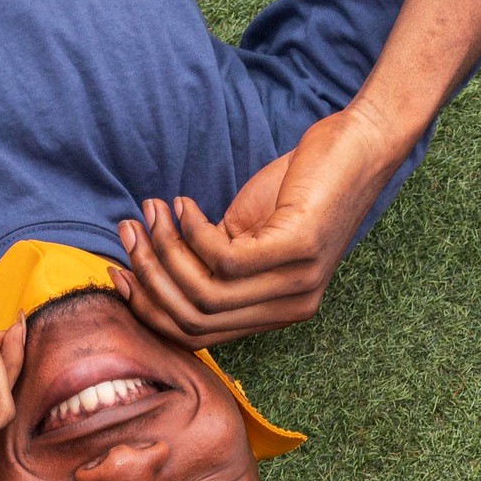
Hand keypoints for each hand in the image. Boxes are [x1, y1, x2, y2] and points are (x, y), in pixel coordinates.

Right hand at [112, 103, 403, 348]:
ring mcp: (297, 283)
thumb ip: (212, 259)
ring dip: (165, 251)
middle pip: (195, 320)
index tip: (119, 273)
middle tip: (129, 233)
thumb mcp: (250, 232)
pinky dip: (193, 232)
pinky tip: (185, 205)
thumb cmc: (304, 185)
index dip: (150, 309)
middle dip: (150, 278)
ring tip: (152, 213)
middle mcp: (289, 308)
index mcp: (275, 312)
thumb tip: (153, 265)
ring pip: (205, 294)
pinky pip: (225, 259)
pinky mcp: (299, 249)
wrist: (361, 144)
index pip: (197, 335)